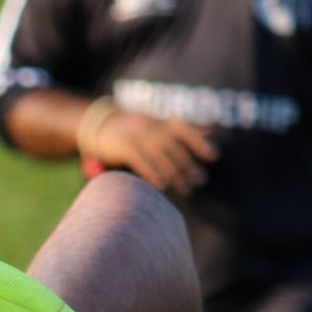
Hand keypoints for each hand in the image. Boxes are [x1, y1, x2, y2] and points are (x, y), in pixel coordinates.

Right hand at [90, 110, 217, 196]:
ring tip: (186, 189)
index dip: (199, 142)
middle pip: (174, 147)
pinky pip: (141, 161)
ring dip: (175, 174)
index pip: (185, 130)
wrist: (97, 124)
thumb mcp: (158, 124)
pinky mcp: (123, 147)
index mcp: (160, 121)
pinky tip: (162, 186)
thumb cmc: (133, 128)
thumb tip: (211, 131)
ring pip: (161, 156)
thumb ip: (183, 129)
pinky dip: (152, 173)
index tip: (214, 156)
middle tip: (200, 181)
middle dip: (188, 165)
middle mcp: (150, 126)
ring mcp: (136, 135)